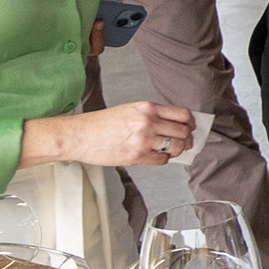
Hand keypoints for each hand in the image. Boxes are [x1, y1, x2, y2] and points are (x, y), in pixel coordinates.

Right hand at [28, 100, 191, 168]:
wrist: (78, 136)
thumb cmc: (100, 124)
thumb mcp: (129, 110)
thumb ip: (151, 115)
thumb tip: (172, 125)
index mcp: (147, 108)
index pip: (183, 114)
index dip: (190, 122)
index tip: (190, 127)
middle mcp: (148, 122)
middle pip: (184, 131)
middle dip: (187, 139)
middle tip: (185, 143)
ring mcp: (143, 139)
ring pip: (177, 147)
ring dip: (177, 151)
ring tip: (172, 151)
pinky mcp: (136, 156)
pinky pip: (162, 160)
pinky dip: (163, 160)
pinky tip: (156, 157)